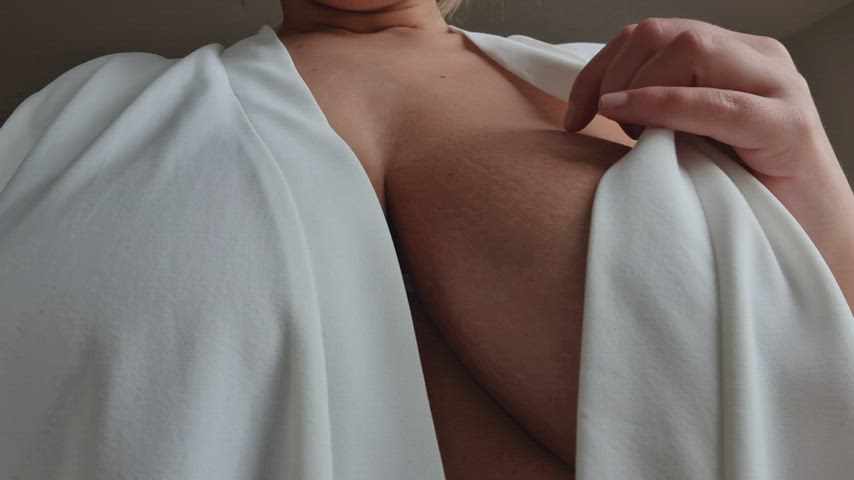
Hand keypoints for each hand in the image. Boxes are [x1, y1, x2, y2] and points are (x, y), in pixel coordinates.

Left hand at [563, 17, 839, 181]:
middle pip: (664, 32)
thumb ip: (659, 110)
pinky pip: (717, 103)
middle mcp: (758, 59)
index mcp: (734, 56)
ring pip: (692, 50)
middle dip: (614, 75)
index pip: (652, 33)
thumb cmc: (741, 193)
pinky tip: (634, 122)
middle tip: (606, 126)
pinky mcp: (787, 127)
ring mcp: (778, 87)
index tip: (574, 115)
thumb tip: (599, 104)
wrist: (809, 238)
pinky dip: (664, 106)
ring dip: (642, 90)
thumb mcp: (689, 139)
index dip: (601, 68)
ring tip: (636, 135)